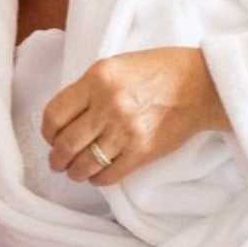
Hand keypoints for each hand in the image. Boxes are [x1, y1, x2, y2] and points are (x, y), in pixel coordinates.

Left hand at [42, 46, 228, 184]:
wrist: (200, 85)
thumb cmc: (156, 71)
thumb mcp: (113, 66)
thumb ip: (87, 89)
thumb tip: (63, 118)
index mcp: (96, 80)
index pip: (54, 114)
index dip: (47, 131)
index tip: (49, 137)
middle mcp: (108, 105)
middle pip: (65, 143)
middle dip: (56, 158)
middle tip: (56, 162)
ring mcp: (125, 130)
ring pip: (85, 162)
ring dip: (74, 172)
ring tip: (73, 172)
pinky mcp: (143, 151)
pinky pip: (110, 174)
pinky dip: (97, 179)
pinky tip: (95, 176)